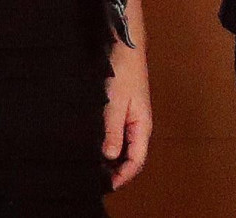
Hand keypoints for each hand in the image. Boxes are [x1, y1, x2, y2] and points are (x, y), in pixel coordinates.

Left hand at [103, 40, 153, 188]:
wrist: (125, 50)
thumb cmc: (123, 74)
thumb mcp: (115, 104)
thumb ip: (113, 130)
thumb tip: (110, 156)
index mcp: (142, 127)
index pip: (136, 161)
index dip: (123, 176)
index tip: (107, 185)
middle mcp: (139, 127)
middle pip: (131, 157)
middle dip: (117, 171)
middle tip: (96, 180)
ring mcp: (132, 120)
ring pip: (124, 148)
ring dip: (112, 159)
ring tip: (93, 166)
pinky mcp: (124, 113)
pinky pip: (118, 136)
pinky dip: (109, 145)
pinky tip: (95, 147)